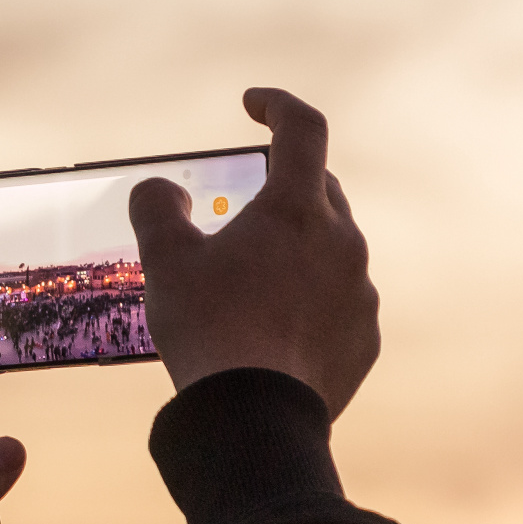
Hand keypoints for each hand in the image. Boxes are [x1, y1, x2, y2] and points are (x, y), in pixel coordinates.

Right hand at [127, 88, 379, 418]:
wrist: (254, 418)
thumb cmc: (208, 329)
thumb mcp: (165, 261)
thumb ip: (157, 208)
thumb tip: (163, 190)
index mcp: (297, 209)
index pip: (302, 129)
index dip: (277, 105)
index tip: (253, 105)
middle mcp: (342, 242)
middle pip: (321, 190)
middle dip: (285, 187)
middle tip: (245, 208)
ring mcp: (360, 292)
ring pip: (332, 251)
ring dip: (297, 252)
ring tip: (251, 284)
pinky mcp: (365, 339)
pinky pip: (339, 304)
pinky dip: (309, 302)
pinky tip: (272, 330)